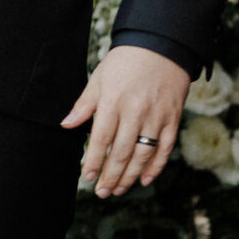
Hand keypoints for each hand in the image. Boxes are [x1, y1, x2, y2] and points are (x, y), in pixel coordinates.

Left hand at [62, 46, 189, 197]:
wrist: (162, 46)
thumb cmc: (124, 62)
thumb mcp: (99, 78)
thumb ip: (84, 105)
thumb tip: (66, 125)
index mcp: (113, 101)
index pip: (101, 138)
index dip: (94, 160)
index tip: (87, 176)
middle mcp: (136, 112)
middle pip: (122, 152)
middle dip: (110, 176)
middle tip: (101, 192)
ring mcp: (156, 117)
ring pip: (143, 155)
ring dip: (129, 176)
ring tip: (118, 190)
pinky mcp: (172, 119)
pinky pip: (164, 148)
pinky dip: (155, 166)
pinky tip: (144, 179)